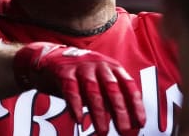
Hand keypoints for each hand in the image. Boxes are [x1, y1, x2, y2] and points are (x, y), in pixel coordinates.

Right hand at [13, 42, 145, 135]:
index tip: (139, 123)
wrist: (48, 59)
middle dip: (120, 112)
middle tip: (125, 130)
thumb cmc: (78, 76)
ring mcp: (81, 67)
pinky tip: (79, 120)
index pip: (128, 86)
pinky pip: (71, 90)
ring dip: (99, 114)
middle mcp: (99, 65)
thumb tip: (126, 122)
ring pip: (93, 92)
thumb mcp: (98, 83)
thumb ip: (110, 99)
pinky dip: (76, 106)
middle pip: (113, 90)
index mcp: (111, 67)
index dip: (136, 105)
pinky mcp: (63, 71)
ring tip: (103, 132)